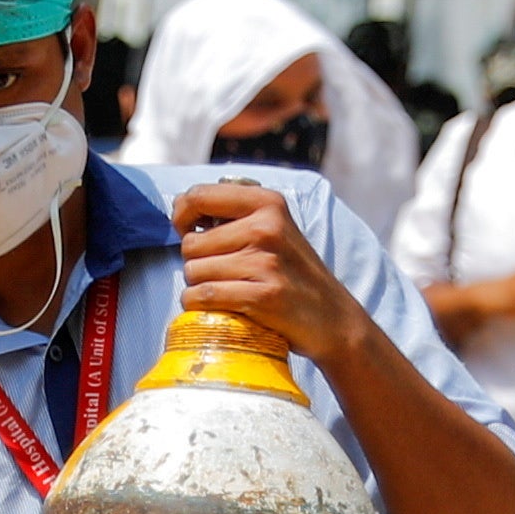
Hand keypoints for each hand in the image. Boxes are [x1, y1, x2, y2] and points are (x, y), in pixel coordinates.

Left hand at [169, 181, 372, 369]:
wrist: (333, 318)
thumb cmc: (294, 274)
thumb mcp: (275, 229)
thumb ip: (235, 215)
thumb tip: (182, 207)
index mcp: (267, 203)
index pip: (198, 196)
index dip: (181, 216)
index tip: (188, 232)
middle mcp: (267, 227)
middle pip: (191, 244)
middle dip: (196, 262)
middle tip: (220, 274)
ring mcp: (265, 262)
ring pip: (193, 272)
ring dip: (199, 287)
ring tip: (226, 292)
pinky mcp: (263, 296)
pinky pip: (203, 297)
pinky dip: (199, 306)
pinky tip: (218, 308)